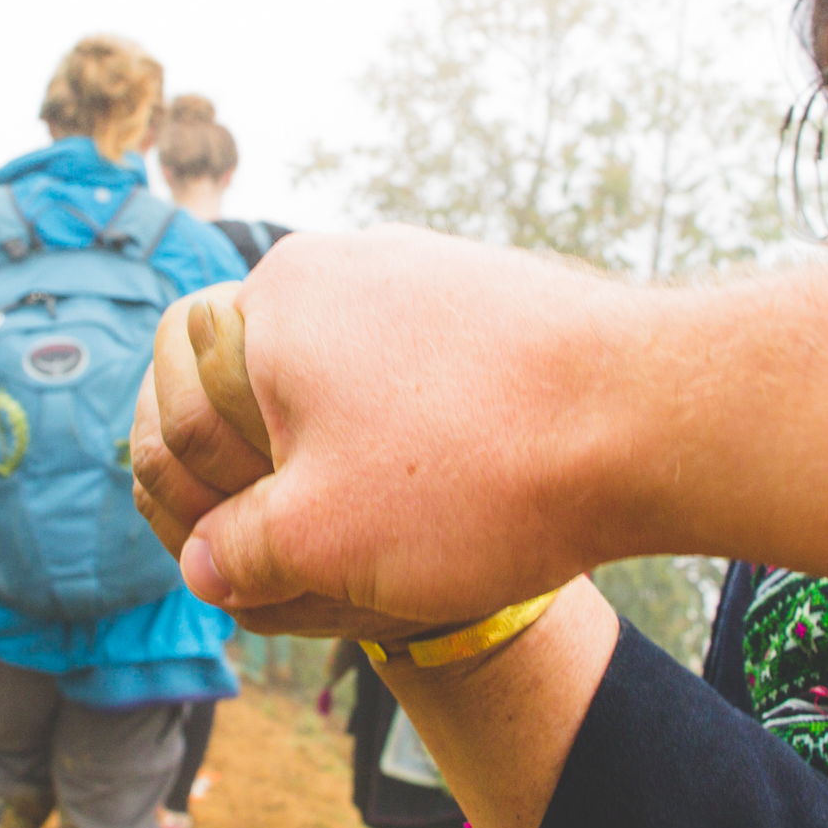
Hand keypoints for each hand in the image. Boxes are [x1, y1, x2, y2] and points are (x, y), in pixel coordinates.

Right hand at [132, 226, 642, 629]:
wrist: (652, 415)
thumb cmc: (472, 473)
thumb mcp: (321, 540)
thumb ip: (236, 552)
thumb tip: (204, 563)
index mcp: (275, 301)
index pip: (176, 401)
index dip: (188, 498)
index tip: (233, 562)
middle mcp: (344, 264)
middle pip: (263, 391)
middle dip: (271, 481)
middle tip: (309, 562)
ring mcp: (426, 272)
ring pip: (347, 386)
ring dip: (348, 464)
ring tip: (396, 541)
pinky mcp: (492, 297)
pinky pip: (420, 374)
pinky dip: (419, 436)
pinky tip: (461, 497)